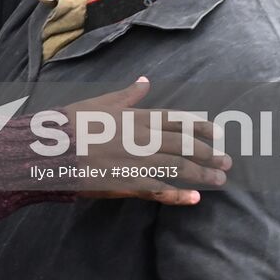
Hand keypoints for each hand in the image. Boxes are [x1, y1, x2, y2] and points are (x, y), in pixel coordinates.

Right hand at [62, 77, 228, 205]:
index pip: (176, 120)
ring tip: (219, 180)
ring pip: (179, 167)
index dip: (198, 126)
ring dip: (202, 173)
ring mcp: (138, 161)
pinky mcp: (129, 182)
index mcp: (136, 116)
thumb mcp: (101, 102)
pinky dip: (179, 195)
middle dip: (208, 152)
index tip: (216, 131)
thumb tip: (145, 81)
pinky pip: (160, 190)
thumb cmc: (74, 122)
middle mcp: (143, 138)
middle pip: (184, 144)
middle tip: (226, 160)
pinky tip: (194, 198)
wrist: (53, 148)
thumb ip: (127, 95)